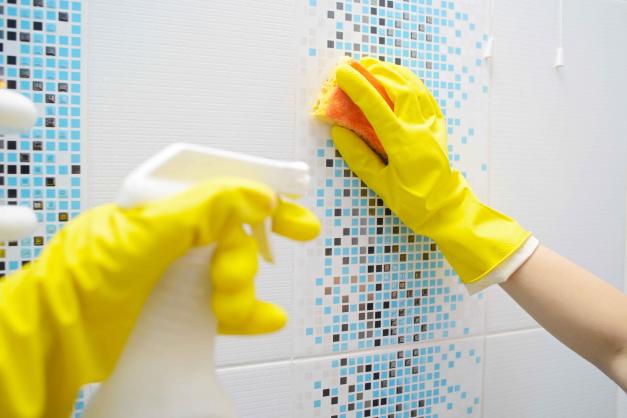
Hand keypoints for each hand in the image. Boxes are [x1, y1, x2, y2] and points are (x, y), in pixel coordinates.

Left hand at [0, 178, 318, 416]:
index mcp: (167, 202)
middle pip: (237, 227)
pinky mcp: (185, 304)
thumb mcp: (147, 232)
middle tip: (302, 234)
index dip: (264, 189)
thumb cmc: (90, 271)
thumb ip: (204, 210)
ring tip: (230, 303)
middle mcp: (178, 231)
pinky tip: (268, 320)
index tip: (298, 196)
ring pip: (234, 269)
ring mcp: (182, 269)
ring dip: (243, 286)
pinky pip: (227, 304)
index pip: (225, 186)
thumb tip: (258, 194)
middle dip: (260, 238)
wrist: (61, 329)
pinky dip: (249, 313)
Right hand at [330, 57, 529, 283]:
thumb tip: (339, 132)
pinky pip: (428, 99)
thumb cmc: (412, 203)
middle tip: (358, 64)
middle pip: (400, 88)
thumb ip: (359, 157)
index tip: (342, 72)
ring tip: (377, 66)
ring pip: (416, 88)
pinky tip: (403, 81)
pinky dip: (414, 85)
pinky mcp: (439, 129)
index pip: (377, 106)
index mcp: (403, 143)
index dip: (358, 86)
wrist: (447, 210)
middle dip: (378, 71)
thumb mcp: (380, 185)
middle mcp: (420, 129)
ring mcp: (432, 127)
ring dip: (396, 73)